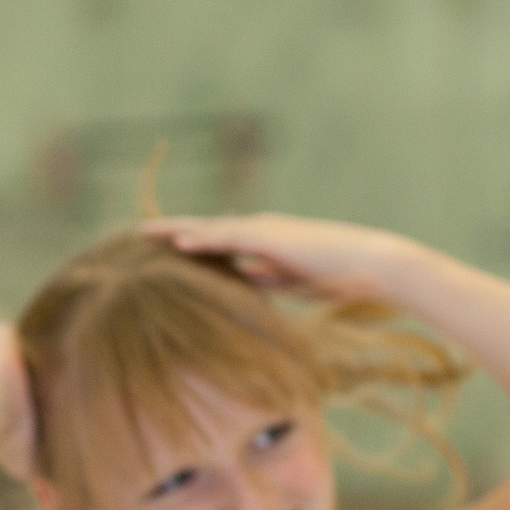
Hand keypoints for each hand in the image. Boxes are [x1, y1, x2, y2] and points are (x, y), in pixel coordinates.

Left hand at [142, 212, 422, 305]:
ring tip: (142, 233)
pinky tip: (177, 244)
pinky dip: (203, 240)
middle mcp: (260, 228)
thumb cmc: (338, 275)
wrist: (373, 265)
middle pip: (206, 229)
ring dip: (176, 230)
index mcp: (263, 240)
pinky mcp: (273, 238)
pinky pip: (230, 237)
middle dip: (172, 231)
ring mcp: (266, 230)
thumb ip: (263, 276)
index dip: (187, 241)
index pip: (217, 239)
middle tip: (137, 233)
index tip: (158, 245)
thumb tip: (240, 277)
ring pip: (211, 229)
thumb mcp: (289, 281)